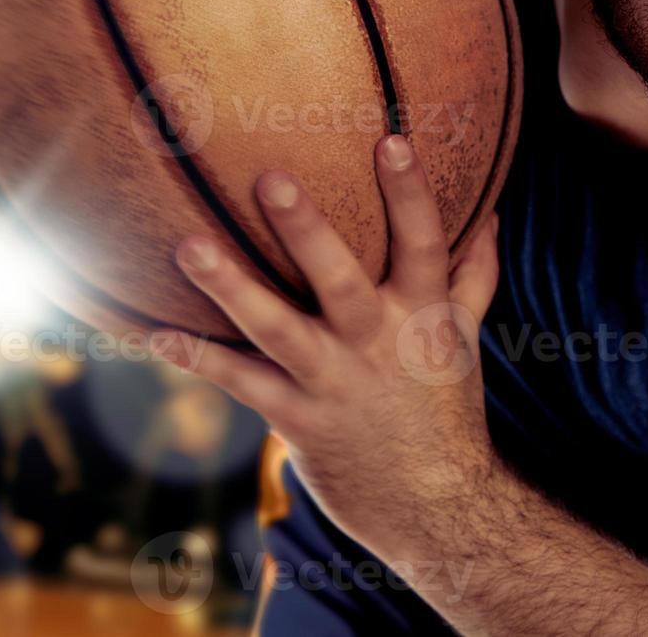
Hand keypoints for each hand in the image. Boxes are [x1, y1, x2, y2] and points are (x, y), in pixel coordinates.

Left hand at [153, 134, 501, 553]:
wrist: (439, 508)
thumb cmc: (447, 409)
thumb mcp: (465, 338)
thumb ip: (472, 274)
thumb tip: (492, 214)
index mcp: (424, 314)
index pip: (424, 244)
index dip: (409, 193)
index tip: (390, 139)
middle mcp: (378, 343)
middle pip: (341, 280)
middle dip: (307, 231)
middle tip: (269, 178)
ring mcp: (335, 383)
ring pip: (279, 331)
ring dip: (231, 289)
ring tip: (189, 247)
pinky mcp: (300, 420)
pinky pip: (243, 383)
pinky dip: (199, 358)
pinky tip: (155, 331)